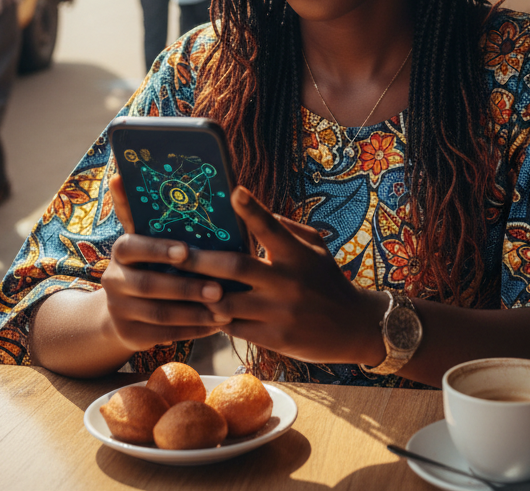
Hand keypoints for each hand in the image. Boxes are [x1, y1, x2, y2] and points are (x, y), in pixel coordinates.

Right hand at [100, 173, 226, 352]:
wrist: (120, 309)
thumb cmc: (147, 261)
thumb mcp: (143, 236)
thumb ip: (139, 210)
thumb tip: (121, 172)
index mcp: (121, 250)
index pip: (134, 247)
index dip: (158, 249)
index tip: (186, 250)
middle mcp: (114, 280)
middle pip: (150, 285)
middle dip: (187, 287)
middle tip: (219, 288)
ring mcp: (120, 310)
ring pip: (160, 314)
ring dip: (195, 312)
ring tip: (225, 308)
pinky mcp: (130, 336)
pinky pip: (165, 335)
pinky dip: (193, 330)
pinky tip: (217, 324)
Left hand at [174, 186, 387, 366]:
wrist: (353, 327)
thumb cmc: (328, 280)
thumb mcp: (316, 248)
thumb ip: (287, 229)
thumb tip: (255, 211)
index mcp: (297, 254)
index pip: (271, 227)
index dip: (252, 209)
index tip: (234, 192)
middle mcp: (287, 281)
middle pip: (235, 267)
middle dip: (201, 260)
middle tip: (175, 253)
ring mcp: (280, 311)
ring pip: (227, 302)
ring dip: (201, 294)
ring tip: (177, 286)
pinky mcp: (275, 338)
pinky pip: (235, 327)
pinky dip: (216, 318)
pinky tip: (199, 311)